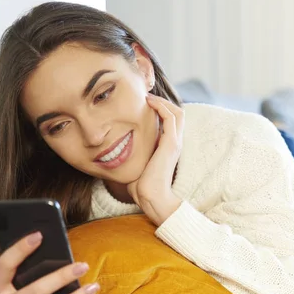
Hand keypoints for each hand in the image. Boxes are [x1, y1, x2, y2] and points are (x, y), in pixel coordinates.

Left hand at [127, 94, 183, 225]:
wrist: (151, 197)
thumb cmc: (141, 186)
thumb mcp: (136, 164)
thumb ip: (133, 154)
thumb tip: (116, 150)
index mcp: (168, 146)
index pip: (171, 121)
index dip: (161, 109)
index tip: (144, 103)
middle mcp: (175, 142)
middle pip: (177, 113)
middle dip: (163, 101)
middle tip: (146, 96)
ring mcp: (175, 142)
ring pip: (177, 112)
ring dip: (163, 101)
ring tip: (147, 96)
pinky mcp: (171, 143)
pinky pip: (171, 117)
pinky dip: (161, 106)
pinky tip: (148, 102)